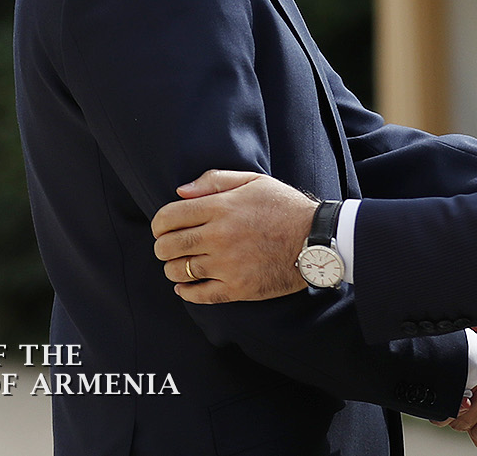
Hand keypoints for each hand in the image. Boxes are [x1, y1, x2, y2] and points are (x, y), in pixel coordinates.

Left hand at [151, 170, 317, 301]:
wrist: (317, 238)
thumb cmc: (285, 207)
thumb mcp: (254, 181)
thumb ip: (215, 181)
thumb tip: (181, 191)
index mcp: (221, 207)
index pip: (169, 217)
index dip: (159, 224)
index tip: (163, 228)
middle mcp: (219, 236)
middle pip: (168, 246)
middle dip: (162, 247)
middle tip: (168, 248)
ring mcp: (227, 265)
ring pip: (179, 272)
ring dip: (173, 269)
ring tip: (180, 266)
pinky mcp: (237, 288)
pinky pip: (199, 295)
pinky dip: (186, 292)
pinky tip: (186, 287)